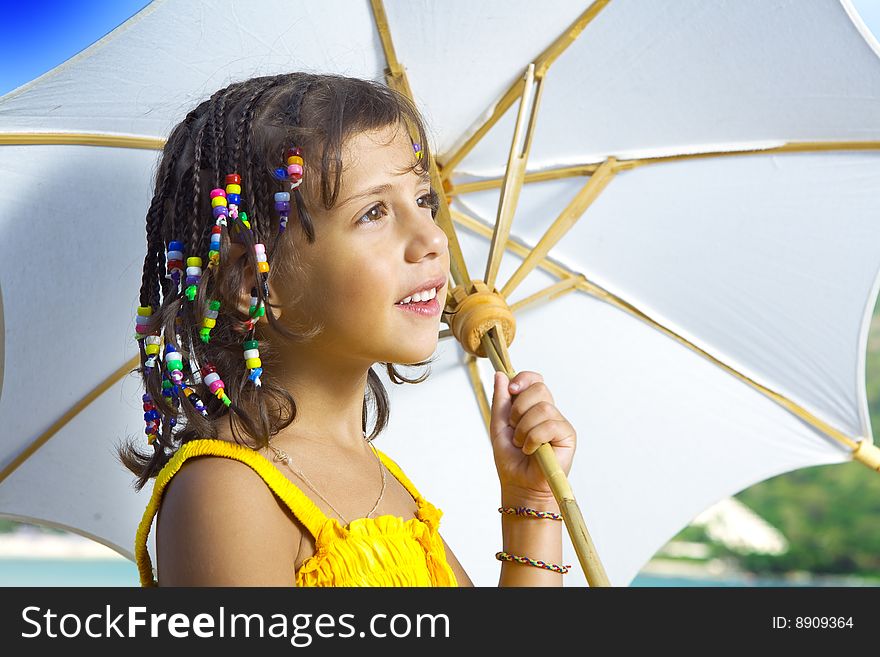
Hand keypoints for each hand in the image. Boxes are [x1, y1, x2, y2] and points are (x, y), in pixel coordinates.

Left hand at [489, 370, 576, 501]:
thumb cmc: (510, 459)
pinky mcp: (567, 435)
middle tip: (514, 428)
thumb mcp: (499, 426)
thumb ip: (500, 401)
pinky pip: (549, 425)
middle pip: (539, 388)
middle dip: (519, 408)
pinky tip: (531, 450)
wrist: (519, 485)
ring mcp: (559, 423)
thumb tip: (501, 374)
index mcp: (532, 406)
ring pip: (543, 408)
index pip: (535, 380)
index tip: (511, 389)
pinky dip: (534, 438)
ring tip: (522, 444)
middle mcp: (548, 412)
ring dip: (524, 428)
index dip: (524, 379)